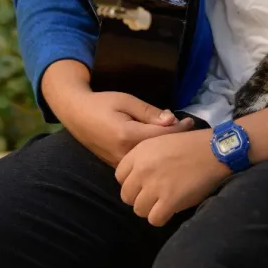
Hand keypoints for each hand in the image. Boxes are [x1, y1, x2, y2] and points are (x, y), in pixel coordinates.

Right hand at [41, 59, 193, 166]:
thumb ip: (149, 112)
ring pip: (150, 160)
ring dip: (166, 149)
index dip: (179, 129)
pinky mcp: (117, 166)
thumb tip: (171, 120)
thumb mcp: (126, 101)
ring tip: (180, 138)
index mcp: (127, 136)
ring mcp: (120, 164)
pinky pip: (140, 164)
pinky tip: (162, 146)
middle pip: (158, 151)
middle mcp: (124, 154)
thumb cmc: (101, 103)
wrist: (76, 115)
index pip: (161, 136)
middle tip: (191, 130)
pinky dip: (154, 155)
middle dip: (176, 140)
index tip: (191, 121)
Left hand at [115, 128, 229, 226]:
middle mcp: (142, 169)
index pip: (119, 176)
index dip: (131, 182)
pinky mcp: (169, 201)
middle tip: (154, 195)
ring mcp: (154, 186)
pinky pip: (154, 219)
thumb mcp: (160, 141)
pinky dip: (162, 217)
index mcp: (139, 152)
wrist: (213, 151)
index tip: (143, 183)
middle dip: (139, 197)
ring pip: (139, 210)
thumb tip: (136, 179)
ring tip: (164, 202)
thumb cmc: (190, 144)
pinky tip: (171, 209)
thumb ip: (144, 158)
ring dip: (151, 209)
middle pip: (126, 196)